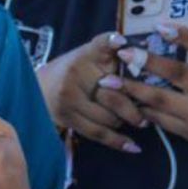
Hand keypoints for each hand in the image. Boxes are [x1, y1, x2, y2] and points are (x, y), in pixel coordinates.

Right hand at [37, 32, 146, 153]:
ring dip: (125, 121)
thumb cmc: (75, 71)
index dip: (111, 41)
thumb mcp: (90, 56)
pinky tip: (133, 147)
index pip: (100, 44)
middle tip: (148, 113)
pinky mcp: (66, 116)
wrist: (39, 87)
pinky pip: (96, 132)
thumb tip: (145, 59)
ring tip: (138, 122)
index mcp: (86, 53)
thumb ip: (112, 56)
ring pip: (107, 116)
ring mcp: (69, 96)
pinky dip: (117, 141)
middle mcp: (76, 72)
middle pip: (112, 93)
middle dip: (133, 106)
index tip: (122, 42)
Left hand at [117, 22, 187, 151]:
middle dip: (147, 62)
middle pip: (178, 74)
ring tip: (109, 79)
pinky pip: (160, 118)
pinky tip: (124, 97)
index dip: (185, 36)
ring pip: (161, 99)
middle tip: (123, 52)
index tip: (160, 26)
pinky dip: (141, 107)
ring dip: (133, 88)